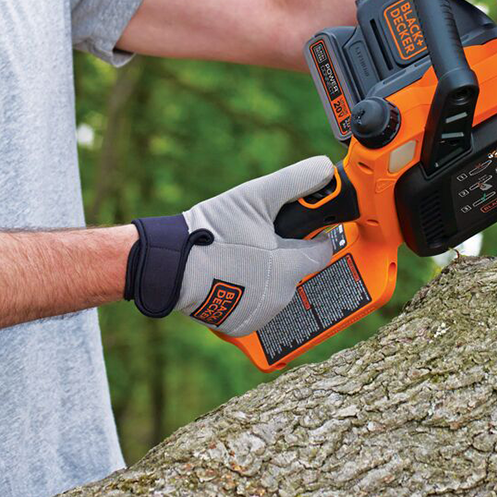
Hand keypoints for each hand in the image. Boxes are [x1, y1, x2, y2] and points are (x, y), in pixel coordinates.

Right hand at [125, 155, 335, 336]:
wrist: (171, 265)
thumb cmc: (214, 230)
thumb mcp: (256, 197)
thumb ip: (294, 181)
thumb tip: (326, 168)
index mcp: (289, 268)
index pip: (321, 254)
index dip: (314, 238)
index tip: (302, 231)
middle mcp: (280, 298)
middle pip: (297, 271)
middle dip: (285, 255)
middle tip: (260, 239)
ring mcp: (260, 316)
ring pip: (277, 290)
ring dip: (268, 275)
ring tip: (242, 257)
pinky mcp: (241, 327)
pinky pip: (257, 307)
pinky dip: (250, 293)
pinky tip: (233, 276)